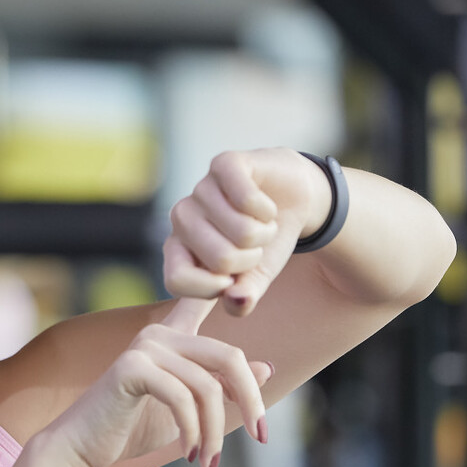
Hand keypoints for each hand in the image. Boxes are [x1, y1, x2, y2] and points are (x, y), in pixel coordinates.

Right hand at [37, 297, 272, 466]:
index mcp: (172, 337)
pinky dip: (192, 432)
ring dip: (215, 432)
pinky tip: (188, 453)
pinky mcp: (131, 367)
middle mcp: (158, 333)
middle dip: (251, 401)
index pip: (203, 304)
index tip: (241, 270)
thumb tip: (266, 367)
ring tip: (208, 461)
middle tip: (261, 436)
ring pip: (207, 387)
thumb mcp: (188, 410)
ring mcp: (145, 347)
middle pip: (228, 357)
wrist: (80, 449)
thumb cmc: (130, 429)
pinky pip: (182, 398)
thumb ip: (221, 387)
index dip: (225, 285)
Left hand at [164, 148, 330, 316]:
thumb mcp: (255, 277)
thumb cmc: (264, 243)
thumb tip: (237, 303)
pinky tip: (265, 205)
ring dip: (264, 233)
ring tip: (262, 224)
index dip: (210, 288)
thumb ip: (243, 297)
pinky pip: (247, 199)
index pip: (175, 280)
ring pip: (241, 231)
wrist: (291, 198)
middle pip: (219, 259)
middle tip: (254, 246)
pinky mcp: (224, 164)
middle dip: (251, 258)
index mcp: (178, 249)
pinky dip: (268, 210)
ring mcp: (200, 189)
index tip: (232, 282)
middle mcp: (181, 218)